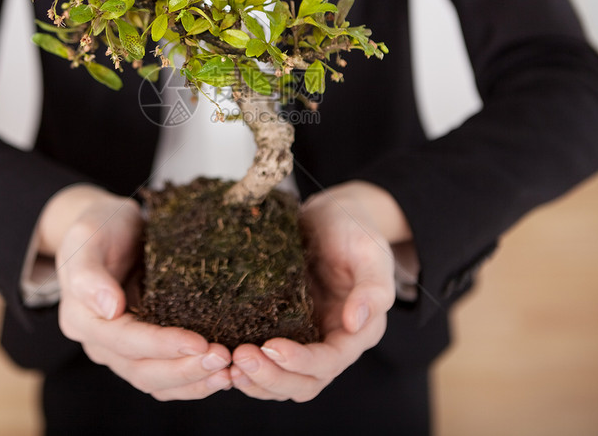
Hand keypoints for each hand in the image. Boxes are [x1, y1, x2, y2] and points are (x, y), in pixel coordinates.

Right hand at [40, 185, 231, 399]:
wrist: (110, 226)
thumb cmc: (99, 226)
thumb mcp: (87, 236)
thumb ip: (88, 273)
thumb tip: (109, 309)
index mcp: (82, 318)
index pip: (125, 341)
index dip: (163, 345)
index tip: (200, 343)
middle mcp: (100, 342)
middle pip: (142, 370)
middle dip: (185, 369)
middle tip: (224, 358)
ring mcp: (122, 349)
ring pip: (156, 380)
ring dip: (193, 381)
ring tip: (228, 372)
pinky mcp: (145, 347)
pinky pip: (167, 374)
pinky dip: (193, 380)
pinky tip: (223, 373)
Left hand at [230, 181, 408, 401]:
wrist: (331, 215)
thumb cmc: (354, 228)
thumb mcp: (370, 250)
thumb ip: (373, 287)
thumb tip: (355, 323)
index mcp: (358, 331)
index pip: (330, 361)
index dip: (301, 361)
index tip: (272, 347)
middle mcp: (332, 342)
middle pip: (304, 382)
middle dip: (272, 377)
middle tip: (240, 358)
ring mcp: (306, 338)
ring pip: (284, 380)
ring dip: (257, 380)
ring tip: (230, 365)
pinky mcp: (283, 328)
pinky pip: (267, 361)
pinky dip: (249, 368)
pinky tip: (224, 357)